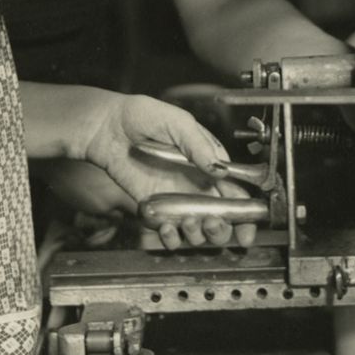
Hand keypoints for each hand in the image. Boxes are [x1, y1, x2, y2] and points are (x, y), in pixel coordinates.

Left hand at [77, 92, 258, 251]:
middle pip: (223, 219)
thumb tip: (220, 169)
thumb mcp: (177, 121)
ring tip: (187, 222)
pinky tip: (168, 228)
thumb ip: (199, 145)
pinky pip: (170, 233)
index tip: (247, 228)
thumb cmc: (143, 116)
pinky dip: (172, 238)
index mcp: (210, 163)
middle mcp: (197, 185)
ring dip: (198, 235)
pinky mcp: (157, 210)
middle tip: (211, 222)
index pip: (237, 193)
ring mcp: (177, 199)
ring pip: (199, 231)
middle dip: (222, 229)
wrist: (108, 128)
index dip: (247, 214)